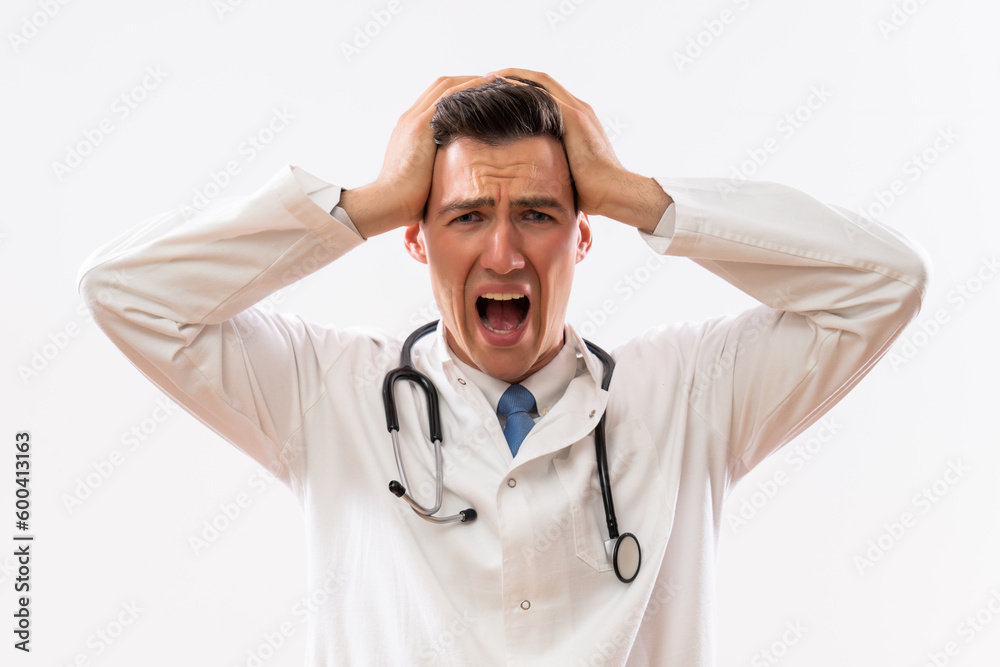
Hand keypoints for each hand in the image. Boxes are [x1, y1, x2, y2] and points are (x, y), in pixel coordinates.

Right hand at [341, 75, 490, 237]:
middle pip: (441, 85)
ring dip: (472, 81)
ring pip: (446, 87)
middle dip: (468, 81)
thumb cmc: (406, 198)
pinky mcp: (420, 127)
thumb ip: (436, 164)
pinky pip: (447, 98)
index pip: (436, 98)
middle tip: (493, 82)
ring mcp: (414, 120)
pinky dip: (468, 90)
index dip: (459, 92)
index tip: (480, 95)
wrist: (388, 202)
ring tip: (496, 81)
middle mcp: (410, 118)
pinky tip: (487, 89)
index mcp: (410, 129)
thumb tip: (454, 171)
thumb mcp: (424, 175)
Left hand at [488, 68, 671, 231]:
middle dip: (511, 77)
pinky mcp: (574, 118)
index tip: (495, 93)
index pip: (544, 94)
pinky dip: (520, 86)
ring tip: (486, 77)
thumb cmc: (594, 192)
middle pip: (539, 81)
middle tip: (485, 79)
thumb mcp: (566, 172)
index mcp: (576, 120)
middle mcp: (577, 109)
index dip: (519, 90)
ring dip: (512, 76)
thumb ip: (551, 164)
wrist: (616, 193)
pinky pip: (543, 93)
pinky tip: (498, 85)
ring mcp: (577, 111)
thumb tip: (531, 178)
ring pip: (539, 81)